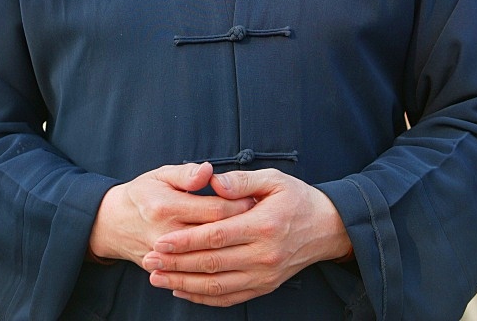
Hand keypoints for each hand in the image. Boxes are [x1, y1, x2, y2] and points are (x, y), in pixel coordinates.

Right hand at [88, 162, 253, 265]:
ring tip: (250, 241)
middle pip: (215, 237)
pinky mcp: (166, 271)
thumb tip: (209, 171)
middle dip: (241, 229)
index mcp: (167, 206)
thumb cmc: (143, 193)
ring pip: (208, 262)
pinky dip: (218, 273)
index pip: (213, 210)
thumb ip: (187, 173)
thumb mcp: (161, 174)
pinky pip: (196, 279)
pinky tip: (233, 265)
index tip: (255, 199)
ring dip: (233, 252)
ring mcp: (166, 258)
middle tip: (260, 220)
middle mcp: (166, 235)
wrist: (114, 224)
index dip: (238, 205)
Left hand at [141, 168, 351, 306]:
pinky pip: (229, 297)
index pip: (216, 236)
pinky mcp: (264, 287)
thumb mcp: (274, 179)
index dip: (186, 241)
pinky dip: (203, 297)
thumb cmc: (297, 198)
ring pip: (216, 285)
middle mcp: (263, 255)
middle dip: (176, 264)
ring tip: (157, 277)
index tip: (160, 241)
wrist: (327, 228)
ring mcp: (264, 275)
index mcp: (263, 225)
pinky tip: (183, 290)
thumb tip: (213, 182)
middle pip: (211, 264)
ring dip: (184, 283)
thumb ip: (242, 180)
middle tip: (149, 260)